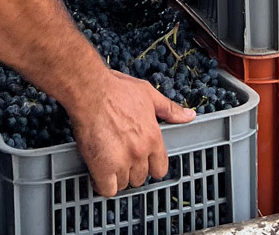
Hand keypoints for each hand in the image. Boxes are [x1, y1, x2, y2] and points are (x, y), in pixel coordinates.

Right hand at [68, 70, 194, 197]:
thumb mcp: (148, 94)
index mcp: (153, 138)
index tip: (141, 160)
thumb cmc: (115, 89)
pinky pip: (107, 189)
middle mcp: (140, 153)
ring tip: (108, 162)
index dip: (150, 165)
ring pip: (124, 183)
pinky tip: (98, 174)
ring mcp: (122, 162)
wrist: (90, 90)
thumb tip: (189, 116)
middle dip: (131, 170)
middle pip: (141, 177)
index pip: (160, 168)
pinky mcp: (102, 167)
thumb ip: (169, 109)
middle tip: (120, 157)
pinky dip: (102, 184)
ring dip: (116, 176)